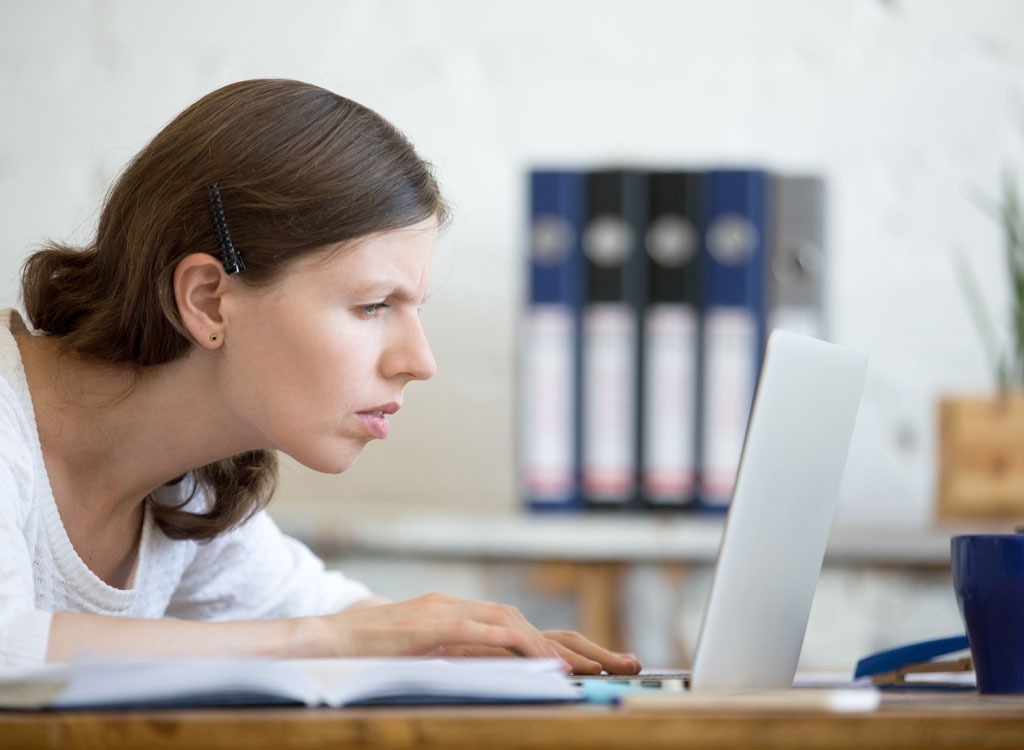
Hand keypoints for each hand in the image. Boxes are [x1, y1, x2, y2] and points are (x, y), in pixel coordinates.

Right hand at [318, 594, 641, 674]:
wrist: (318, 641)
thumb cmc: (366, 656)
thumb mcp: (421, 662)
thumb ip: (458, 663)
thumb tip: (505, 678)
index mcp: (459, 619)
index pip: (524, 630)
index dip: (568, 646)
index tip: (605, 666)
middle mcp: (456, 610)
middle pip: (529, 624)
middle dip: (580, 645)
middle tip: (624, 664)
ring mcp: (440, 614)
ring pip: (508, 623)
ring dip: (553, 645)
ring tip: (589, 667)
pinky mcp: (422, 626)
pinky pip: (473, 631)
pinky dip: (508, 642)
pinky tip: (534, 655)